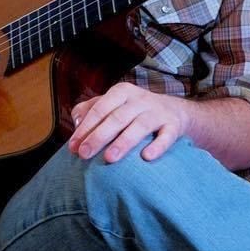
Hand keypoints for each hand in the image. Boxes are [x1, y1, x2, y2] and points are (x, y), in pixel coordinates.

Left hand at [68, 82, 190, 163]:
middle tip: (84, 154)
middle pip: (117, 117)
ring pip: (140, 125)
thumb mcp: (113, 104)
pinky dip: (158, 146)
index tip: (73, 147)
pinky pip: (167, 136)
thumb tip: (76, 123)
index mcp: (121, 92)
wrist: (176, 111)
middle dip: (99, 136)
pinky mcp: (174, 125)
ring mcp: (158, 112)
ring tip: (109, 158)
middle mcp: (140, 99)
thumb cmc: (135, 111)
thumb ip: (90, 109)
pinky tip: (146, 157)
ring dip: (124, 141)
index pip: (100, 109)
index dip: (85, 128)